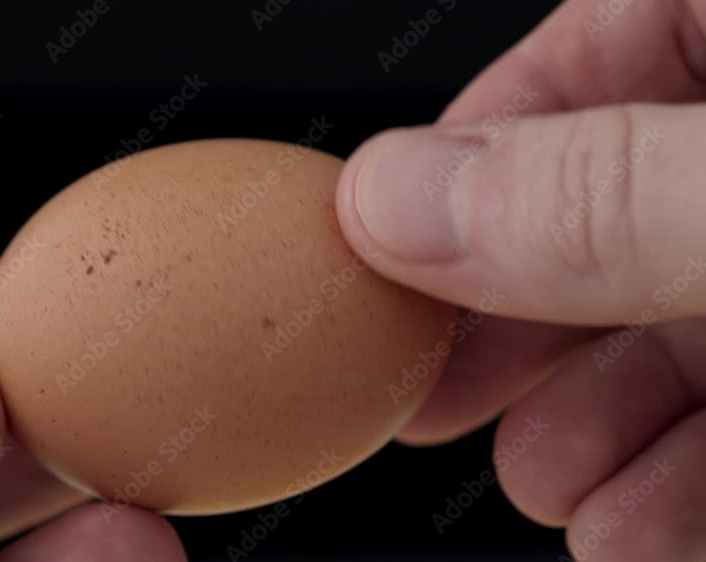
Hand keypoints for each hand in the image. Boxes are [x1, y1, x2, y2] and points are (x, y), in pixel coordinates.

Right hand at [336, 1, 705, 559]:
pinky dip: (690, 468)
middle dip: (525, 321)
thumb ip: (606, 194)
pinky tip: (645, 524)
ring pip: (682, 310)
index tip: (397, 243)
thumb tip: (397, 199)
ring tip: (558, 494)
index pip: (602, 39)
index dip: (485, 141)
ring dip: (599, 420)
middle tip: (437, 394)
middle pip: (624, 196)